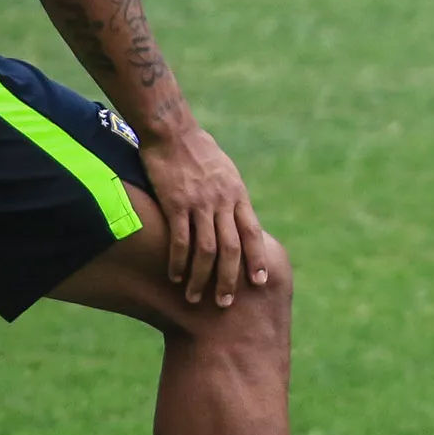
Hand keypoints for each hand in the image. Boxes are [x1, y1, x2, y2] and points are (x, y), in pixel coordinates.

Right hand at [137, 126, 268, 307]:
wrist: (173, 131)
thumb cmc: (199, 151)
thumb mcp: (226, 172)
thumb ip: (232, 197)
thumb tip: (238, 217)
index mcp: (238, 195)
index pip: (253, 233)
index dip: (257, 258)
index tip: (261, 281)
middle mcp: (223, 202)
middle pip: (232, 248)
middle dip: (230, 279)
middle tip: (225, 303)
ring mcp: (200, 203)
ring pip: (207, 249)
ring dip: (202, 277)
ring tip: (195, 297)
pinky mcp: (176, 203)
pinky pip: (180, 239)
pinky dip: (178, 261)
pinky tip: (174, 276)